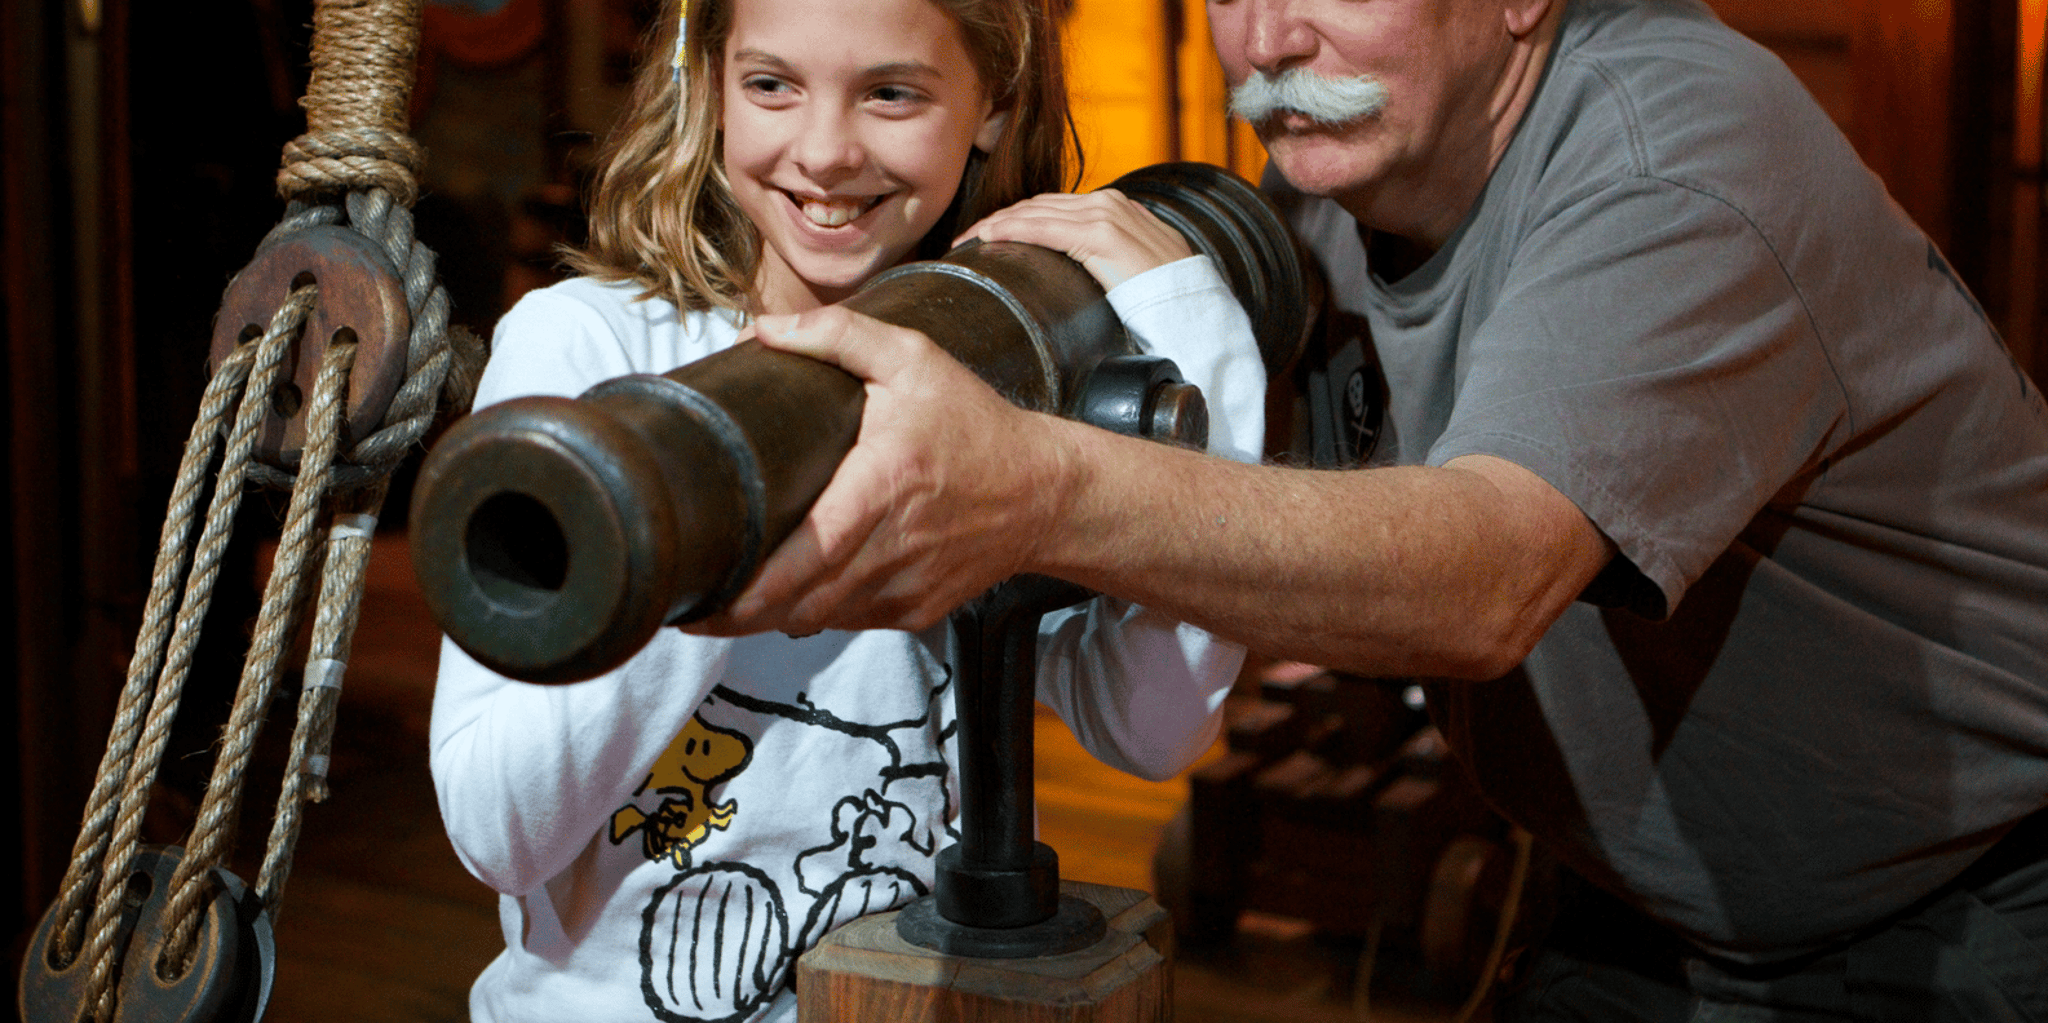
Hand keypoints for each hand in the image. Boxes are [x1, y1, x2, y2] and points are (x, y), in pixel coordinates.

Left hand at [685, 305, 1074, 636]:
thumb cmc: (975, 423)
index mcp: (883, 485)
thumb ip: (838, 336)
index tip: (695, 600)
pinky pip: (852, 621)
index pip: (803, 559)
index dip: (744, 594)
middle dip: (739, 615)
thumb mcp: (914, 360)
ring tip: (733, 602)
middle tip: (694, 605)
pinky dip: (818, 614)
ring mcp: (907, 586)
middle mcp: (894, 546)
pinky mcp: (917, 610)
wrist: (1045, 491)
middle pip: (798, 605)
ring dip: (774, 618)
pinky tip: (797, 594)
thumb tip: (764, 328)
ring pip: (820, 621)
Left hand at [956, 189, 1194, 290]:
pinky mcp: (1101, 235)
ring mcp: (1106, 215)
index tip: (985, 236)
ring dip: (995, 224)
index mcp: (1114, 207)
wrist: (1193, 309)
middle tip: (964, 239)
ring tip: (967, 241)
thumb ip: (1103, 257)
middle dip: (997, 219)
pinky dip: (1011, 230)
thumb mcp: (1129, 268)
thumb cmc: (1162, 298)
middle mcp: (1108, 203)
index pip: (1052, 206)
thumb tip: (1073, 267)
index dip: (1015, 218)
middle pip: (1037, 204)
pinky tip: (988, 239)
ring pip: (1034, 212)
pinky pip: (1043, 227)